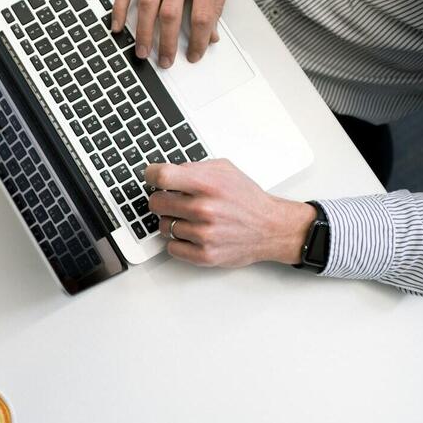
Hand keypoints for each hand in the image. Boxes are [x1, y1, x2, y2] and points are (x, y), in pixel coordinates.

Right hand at [112, 0, 234, 67]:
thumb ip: (217, 4)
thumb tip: (212, 35)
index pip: (201, 16)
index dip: (199, 40)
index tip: (195, 54)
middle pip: (171, 14)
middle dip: (167, 43)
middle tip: (165, 61)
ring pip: (147, 4)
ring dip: (143, 31)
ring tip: (142, 51)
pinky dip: (120, 7)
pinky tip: (117, 25)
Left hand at [145, 160, 315, 266]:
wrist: (271, 228)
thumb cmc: (247, 199)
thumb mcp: (224, 170)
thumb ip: (194, 168)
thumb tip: (166, 171)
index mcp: (208, 184)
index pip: (161, 176)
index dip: (151, 175)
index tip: (152, 177)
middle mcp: (204, 209)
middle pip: (156, 203)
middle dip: (162, 200)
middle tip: (173, 201)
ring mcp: (203, 234)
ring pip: (163, 226)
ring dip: (172, 222)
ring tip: (191, 219)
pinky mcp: (204, 255)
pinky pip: (171, 248)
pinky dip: (178, 242)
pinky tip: (192, 234)